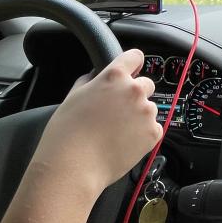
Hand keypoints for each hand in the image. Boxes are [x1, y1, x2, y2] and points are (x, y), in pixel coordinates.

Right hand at [30, 49, 159, 199]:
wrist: (74, 166)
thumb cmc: (68, 133)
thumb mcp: (74, 96)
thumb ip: (90, 80)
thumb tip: (96, 75)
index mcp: (114, 76)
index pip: (134, 57)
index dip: (132, 64)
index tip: (132, 70)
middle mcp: (134, 90)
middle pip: (146, 84)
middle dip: (134, 94)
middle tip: (117, 111)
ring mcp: (146, 112)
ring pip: (149, 108)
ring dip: (138, 116)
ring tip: (117, 131)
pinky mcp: (153, 133)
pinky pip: (153, 128)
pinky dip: (143, 134)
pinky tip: (124, 142)